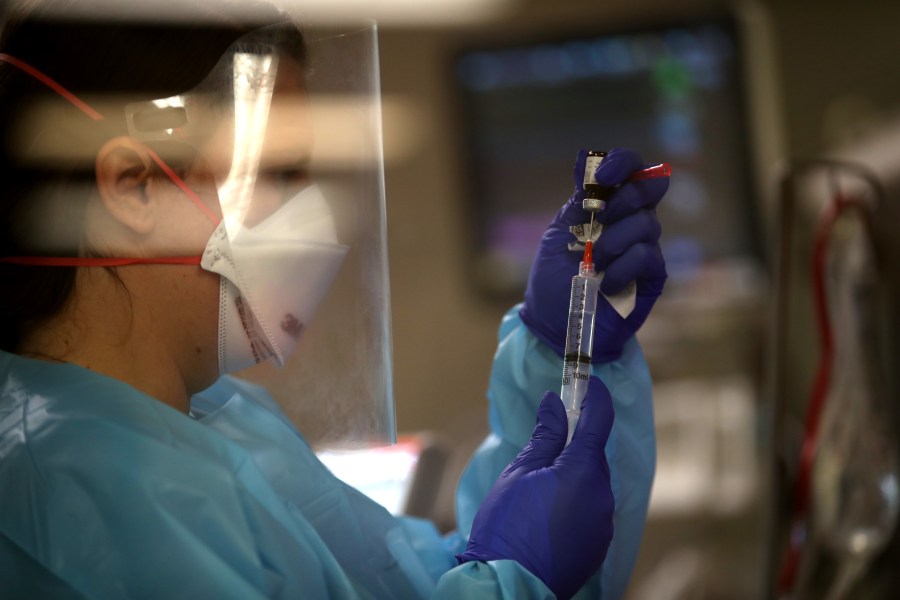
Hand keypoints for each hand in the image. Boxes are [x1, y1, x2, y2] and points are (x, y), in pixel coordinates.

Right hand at [457, 377, 614, 599]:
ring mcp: (604, 522)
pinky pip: (592, 509)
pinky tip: (548, 512)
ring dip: (574, 475)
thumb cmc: (507, 526)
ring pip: (593, 483)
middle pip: (594, 455)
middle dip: (575, 443)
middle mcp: (603, 495)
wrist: (509, 585)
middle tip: (547, 439)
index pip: (599, 420)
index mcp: (583, 471)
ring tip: (539, 488)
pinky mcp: (599, 543)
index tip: (588, 382)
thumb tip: (556, 403)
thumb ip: (544, 436)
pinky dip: (576, 500)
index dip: (595, 397)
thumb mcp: (519, 473)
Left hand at [519, 148, 667, 362]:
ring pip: (646, 223)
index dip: (623, 163)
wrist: (554, 323)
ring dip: (613, 241)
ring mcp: (644, 248)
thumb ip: (578, 201)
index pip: (631, 170)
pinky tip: (604, 284)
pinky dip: (622, 267)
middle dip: (620, 202)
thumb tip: (585, 158)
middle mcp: (631, 222)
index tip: (602, 178)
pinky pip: (646, 256)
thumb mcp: (559, 233)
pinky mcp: (653, 276)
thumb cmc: (553, 279)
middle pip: (648, 190)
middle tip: (598, 222)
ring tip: (593, 263)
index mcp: (609, 206)